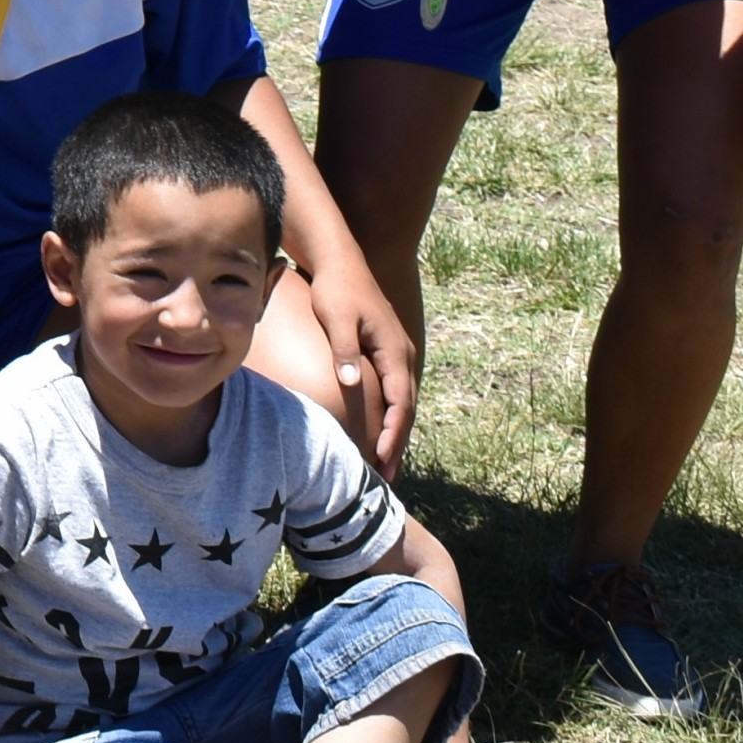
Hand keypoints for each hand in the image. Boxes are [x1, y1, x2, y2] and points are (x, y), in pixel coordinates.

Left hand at [304, 255, 418, 476]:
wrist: (341, 263)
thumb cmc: (336, 290)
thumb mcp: (337, 318)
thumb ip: (344, 351)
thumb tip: (351, 383)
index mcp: (394, 351)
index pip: (400, 402)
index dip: (393, 433)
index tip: (381, 459)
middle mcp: (402, 356)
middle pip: (406, 409)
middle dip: (397, 444)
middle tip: (387, 479)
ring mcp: (396, 356)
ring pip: (403, 403)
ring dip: (395, 434)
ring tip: (384, 466)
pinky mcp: (385, 354)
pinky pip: (394, 393)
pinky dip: (390, 417)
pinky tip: (378, 432)